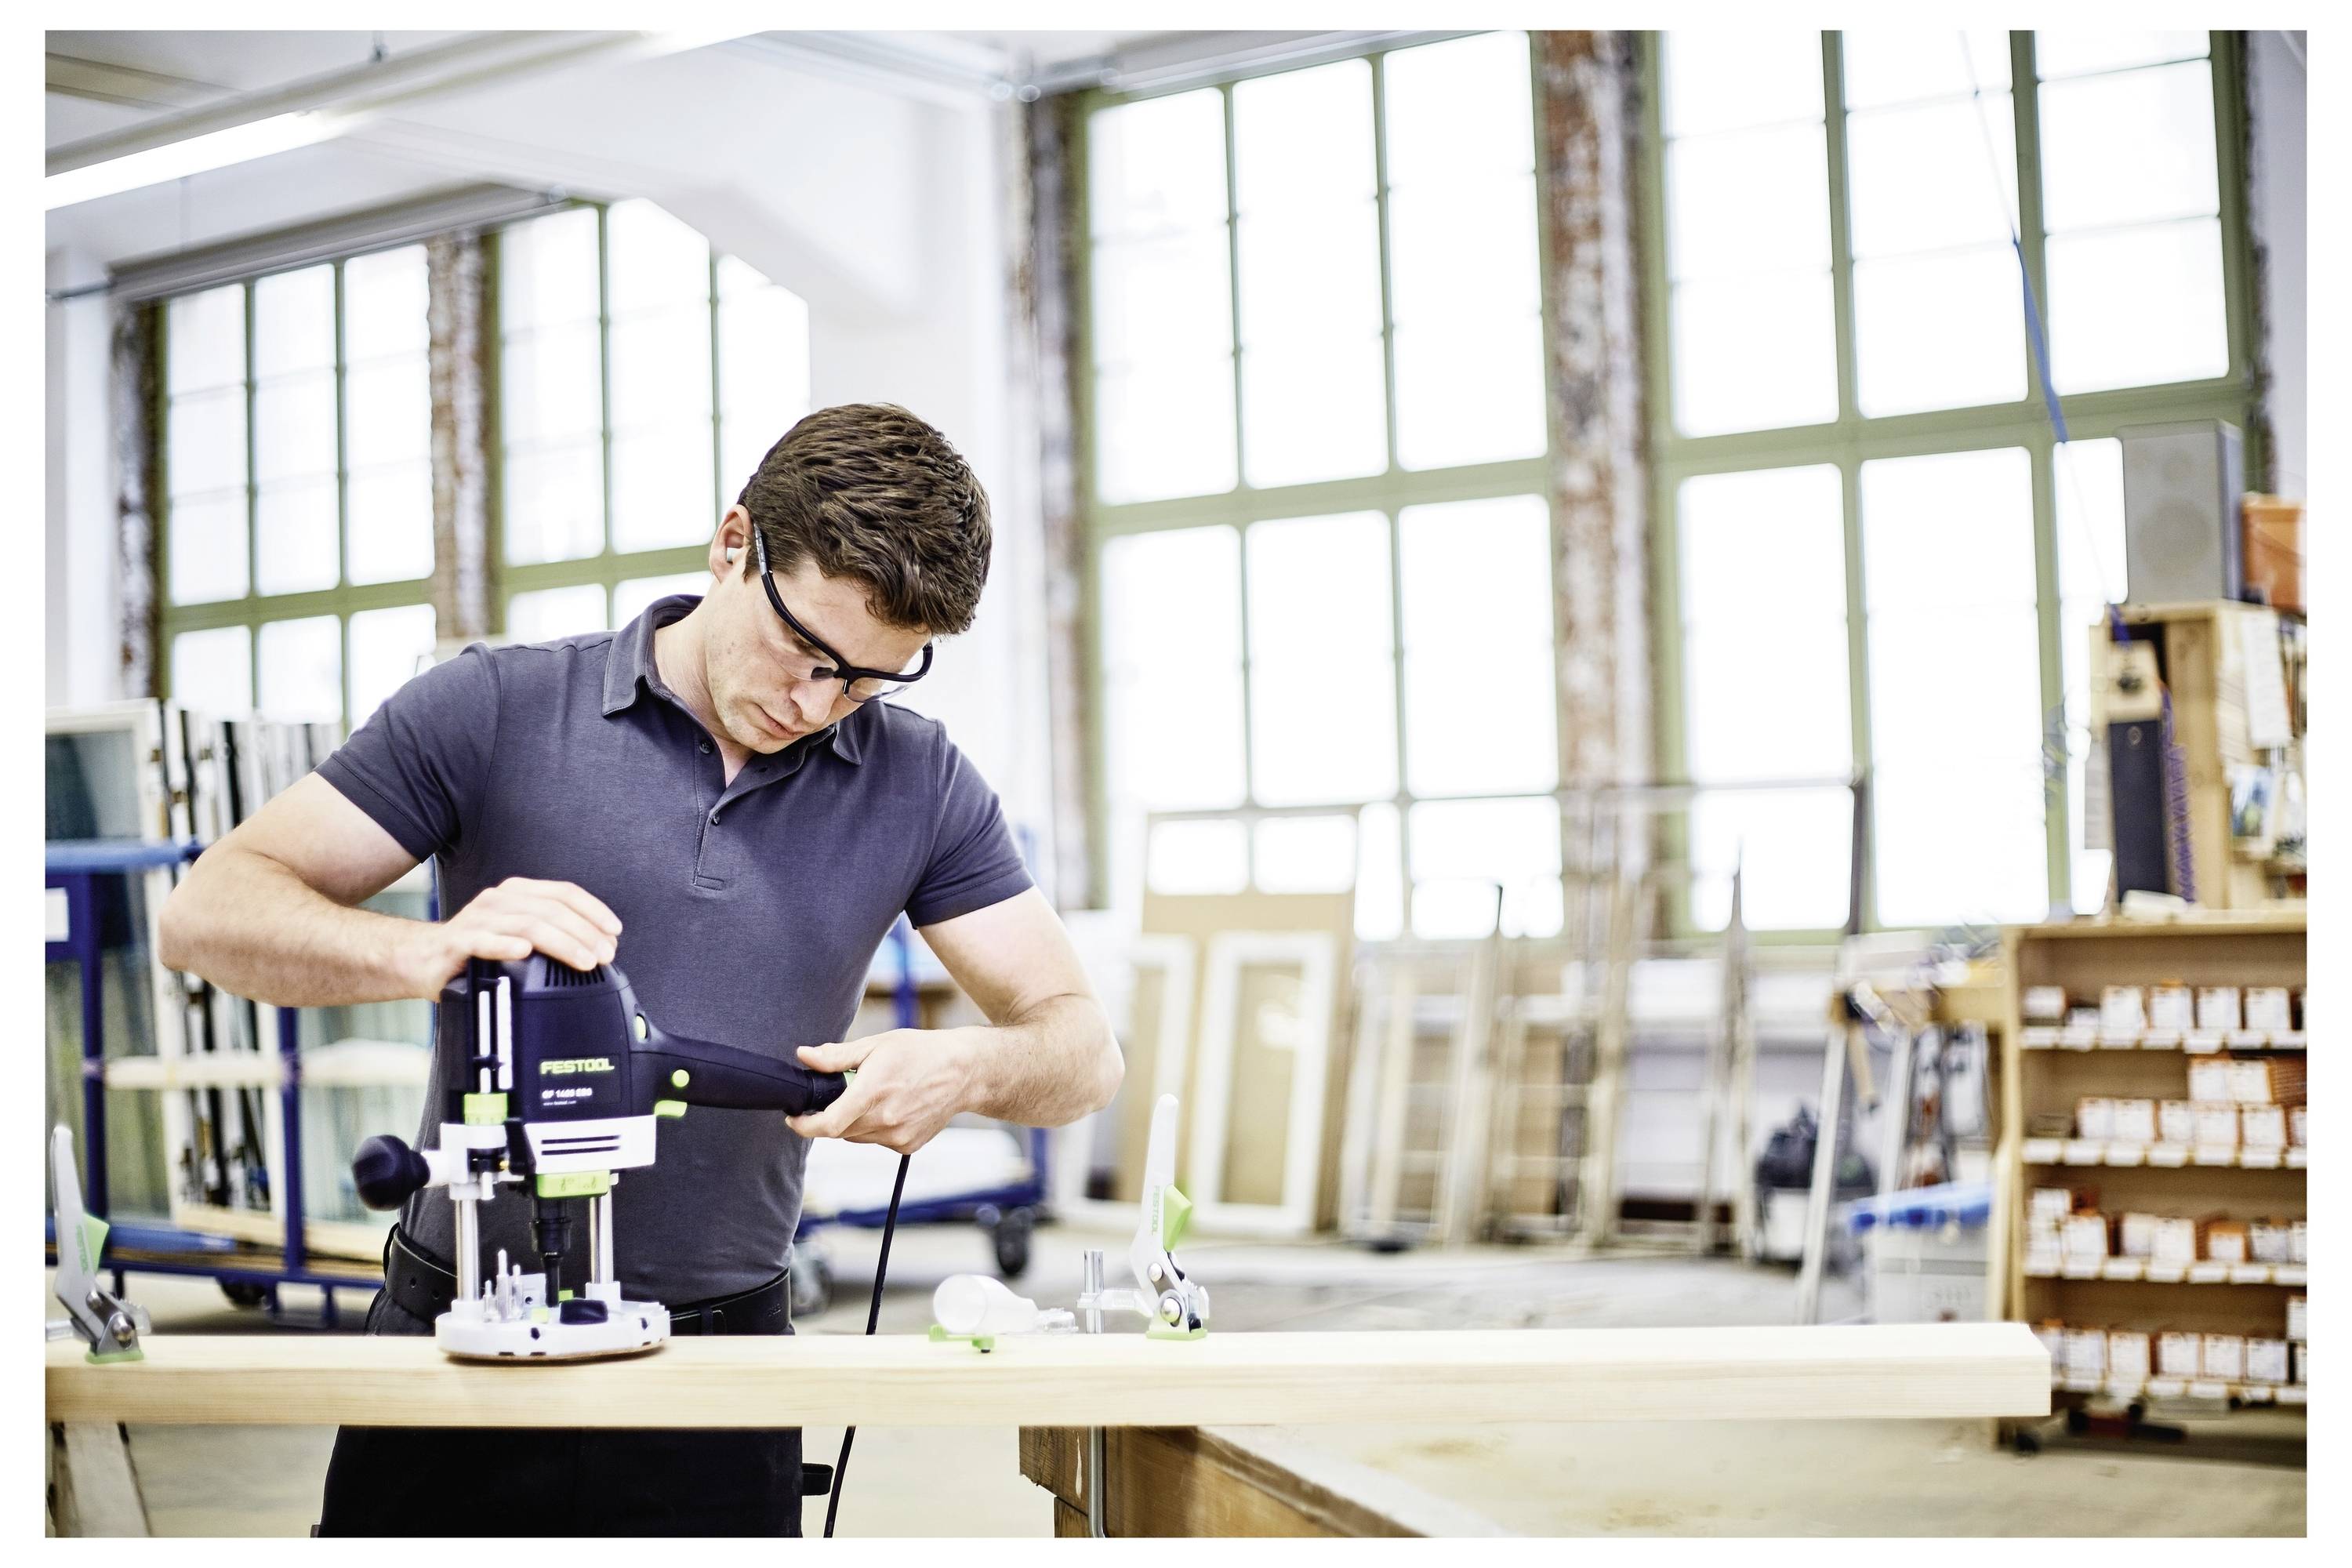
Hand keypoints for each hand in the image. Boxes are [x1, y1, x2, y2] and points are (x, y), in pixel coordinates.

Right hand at [401, 877, 621, 995]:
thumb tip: (597, 948)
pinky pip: (484, 941)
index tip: (614, 932)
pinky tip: (524, 953)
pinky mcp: (458, 941)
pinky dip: (506, 945)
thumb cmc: (477, 950)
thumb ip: (550, 934)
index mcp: (518, 893)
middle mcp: (499, 900)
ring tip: (584, 961)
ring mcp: (478, 919)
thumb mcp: (517, 935)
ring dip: (562, 943)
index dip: (593, 910)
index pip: (564, 893)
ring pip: (528, 925)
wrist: (422, 960)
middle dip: (585, 933)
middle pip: (551, 910)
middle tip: (605, 955)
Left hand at [786, 1029, 977, 1154]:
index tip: (794, 1119)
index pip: (828, 1124)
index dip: (804, 1126)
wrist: (964, 1072)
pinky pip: (876, 1141)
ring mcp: (898, 1136)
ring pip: (856, 1137)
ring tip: (872, 1096)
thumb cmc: (921, 1052)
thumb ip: (836, 1056)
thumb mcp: (876, 1045)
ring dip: (852, 1122)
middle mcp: (886, 1120)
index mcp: (874, 1092)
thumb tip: (804, 1056)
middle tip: (842, 1094)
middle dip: (831, 1116)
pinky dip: (873, 1128)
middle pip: (839, 1130)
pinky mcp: (908, 1146)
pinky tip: (891, 1107)